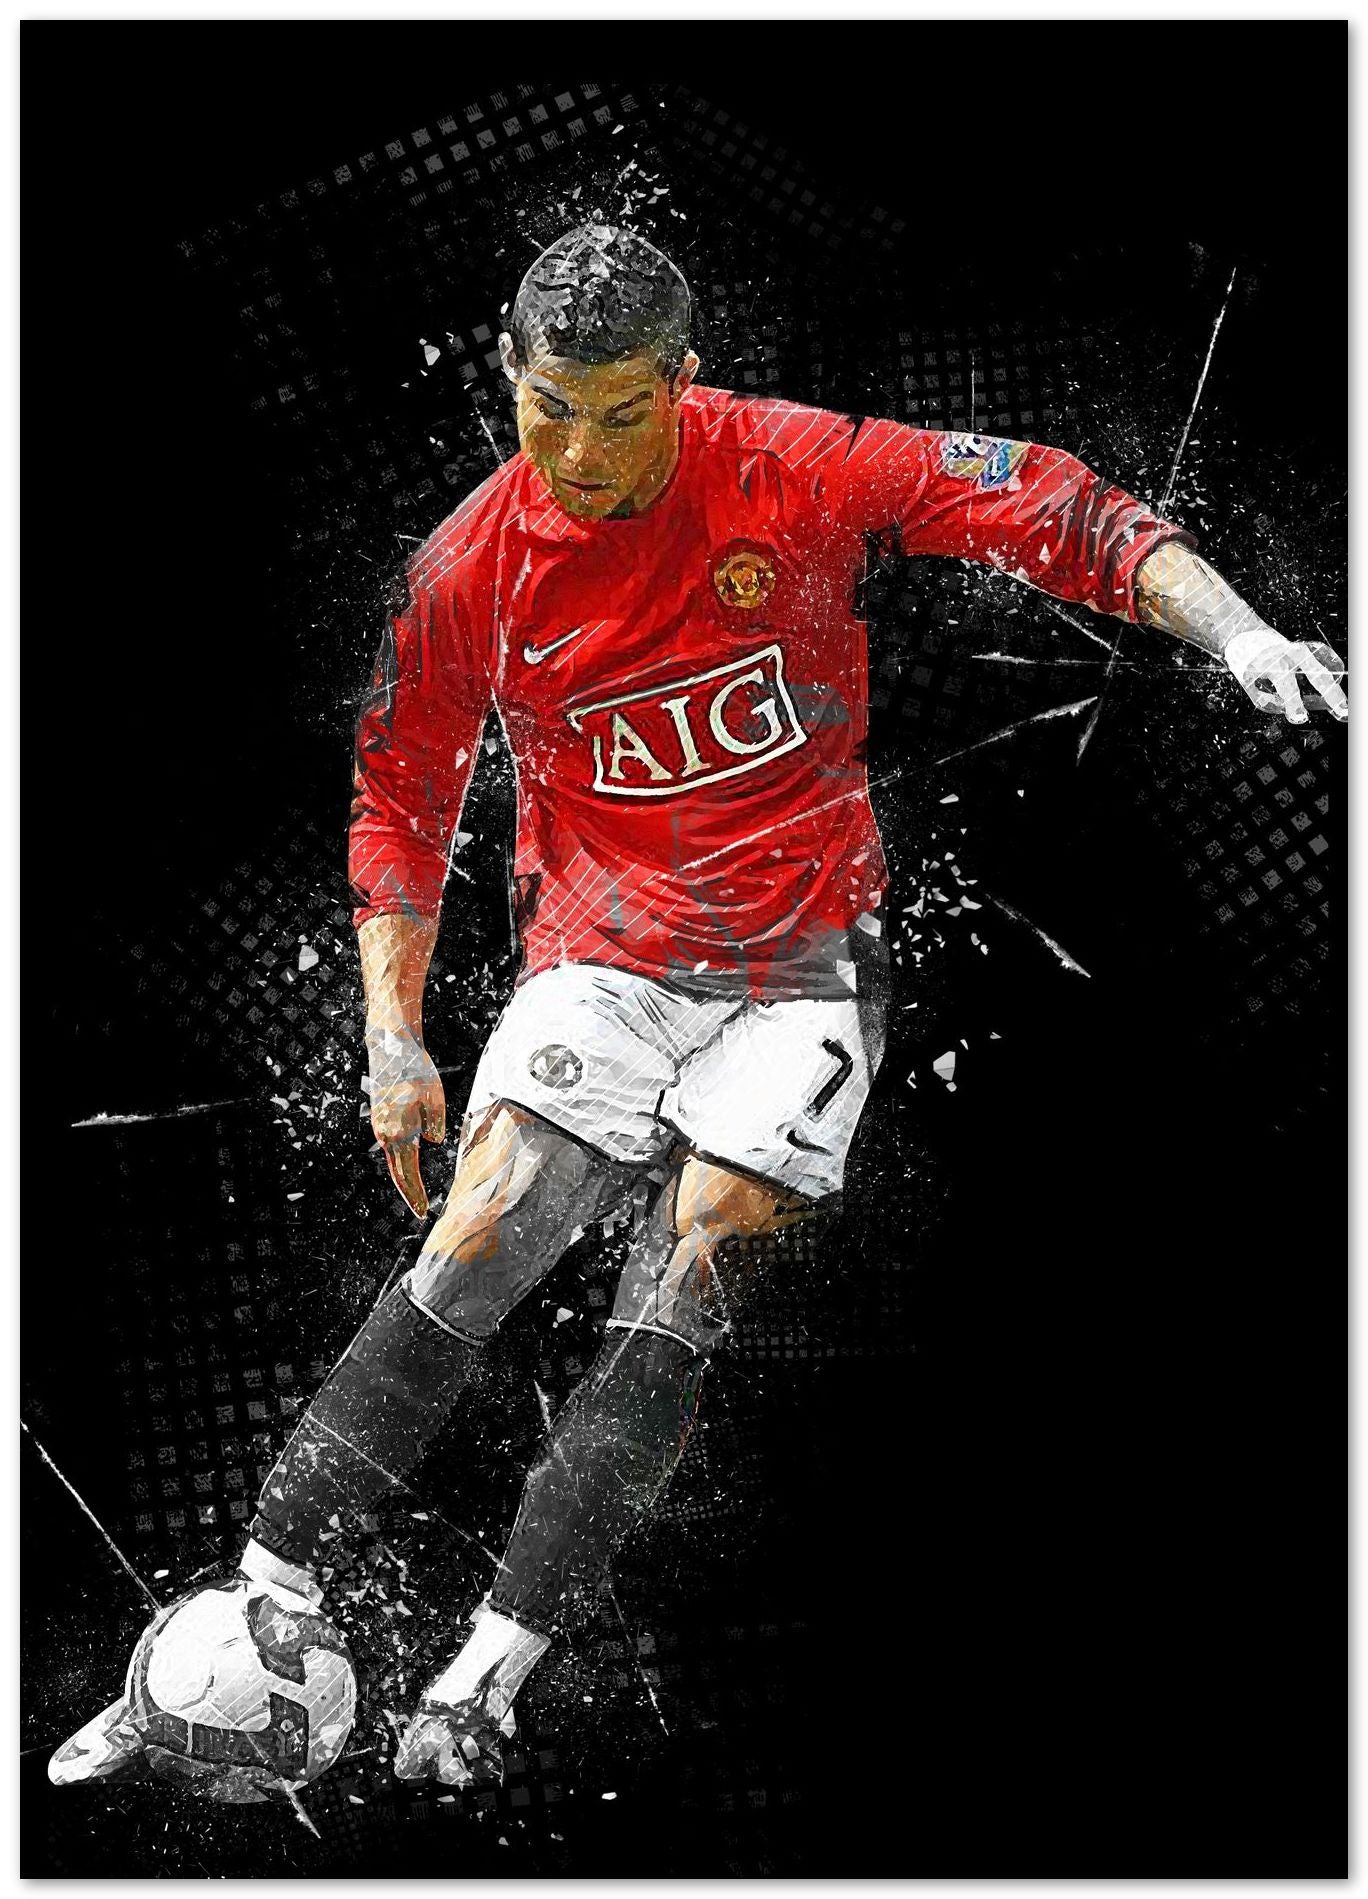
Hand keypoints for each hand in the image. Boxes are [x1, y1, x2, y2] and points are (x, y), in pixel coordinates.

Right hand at [365, 1024, 445, 1216]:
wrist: (389, 1046)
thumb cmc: (415, 1070)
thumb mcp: (435, 1098)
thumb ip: (435, 1124)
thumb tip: (432, 1140)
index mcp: (400, 1132)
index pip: (408, 1174)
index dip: (415, 1195)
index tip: (422, 1212)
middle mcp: (385, 1133)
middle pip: (397, 1172)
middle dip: (409, 1193)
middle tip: (420, 1211)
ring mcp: (379, 1126)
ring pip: (393, 1159)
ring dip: (405, 1177)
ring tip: (416, 1194)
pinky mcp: (380, 1117)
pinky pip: (391, 1146)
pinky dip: (400, 1160)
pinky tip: (408, 1164)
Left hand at [1222, 626, 1347, 725]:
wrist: (1248, 637)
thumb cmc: (1248, 666)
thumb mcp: (1249, 685)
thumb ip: (1268, 700)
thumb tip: (1295, 710)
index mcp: (1272, 663)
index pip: (1286, 685)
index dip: (1293, 703)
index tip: (1300, 717)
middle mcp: (1290, 654)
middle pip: (1315, 675)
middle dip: (1330, 694)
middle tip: (1342, 710)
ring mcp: (1302, 649)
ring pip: (1323, 670)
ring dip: (1335, 689)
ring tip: (1344, 707)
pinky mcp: (1310, 648)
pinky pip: (1325, 663)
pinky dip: (1332, 675)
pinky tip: (1336, 690)